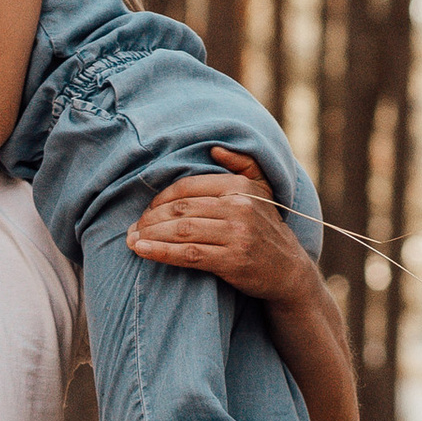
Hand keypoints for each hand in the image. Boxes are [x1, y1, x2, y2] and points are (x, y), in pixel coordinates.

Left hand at [125, 144, 309, 298]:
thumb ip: (242, 164)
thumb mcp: (263, 190)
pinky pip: (187, 254)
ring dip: (150, 235)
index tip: (147, 210)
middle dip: (150, 219)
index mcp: (240, 187)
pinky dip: (160, 252)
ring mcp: (236, 235)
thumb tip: (215, 149)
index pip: (188, 187)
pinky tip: (142, 252)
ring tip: (132, 240)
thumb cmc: (266, 229)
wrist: (289, 271)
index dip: (160, 199)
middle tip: (133, 227)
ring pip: (181, 231)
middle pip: (180, 209)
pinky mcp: (232, 261)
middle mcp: (239, 208)